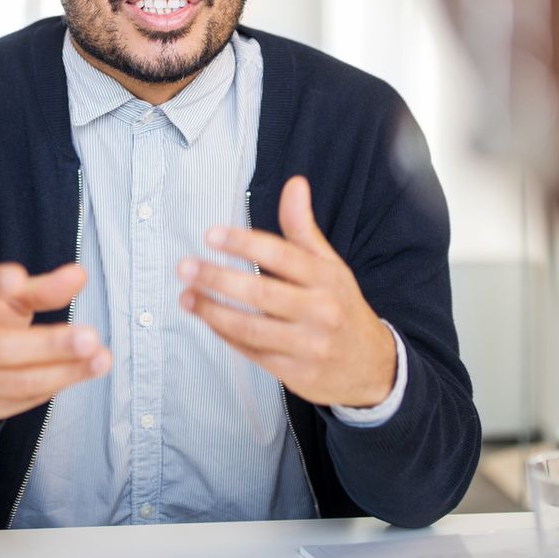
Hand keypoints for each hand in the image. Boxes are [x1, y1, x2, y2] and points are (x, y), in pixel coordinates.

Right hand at [0, 262, 111, 425]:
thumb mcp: (1, 302)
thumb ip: (39, 289)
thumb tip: (80, 275)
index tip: (17, 278)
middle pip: (2, 348)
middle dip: (49, 346)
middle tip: (89, 337)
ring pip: (19, 382)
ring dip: (65, 372)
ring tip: (101, 359)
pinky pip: (24, 400)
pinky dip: (56, 385)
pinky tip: (80, 372)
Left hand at [177, 175, 396, 408]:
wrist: (373, 368)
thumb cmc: (341, 307)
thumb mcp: (331, 265)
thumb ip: (303, 228)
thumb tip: (294, 183)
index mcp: (328, 279)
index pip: (283, 256)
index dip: (244, 243)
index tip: (211, 234)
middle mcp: (320, 312)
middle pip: (262, 294)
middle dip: (218, 279)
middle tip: (185, 265)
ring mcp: (308, 346)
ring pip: (251, 328)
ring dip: (212, 311)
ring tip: (185, 295)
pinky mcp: (296, 374)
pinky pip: (252, 352)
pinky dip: (225, 335)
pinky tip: (206, 318)